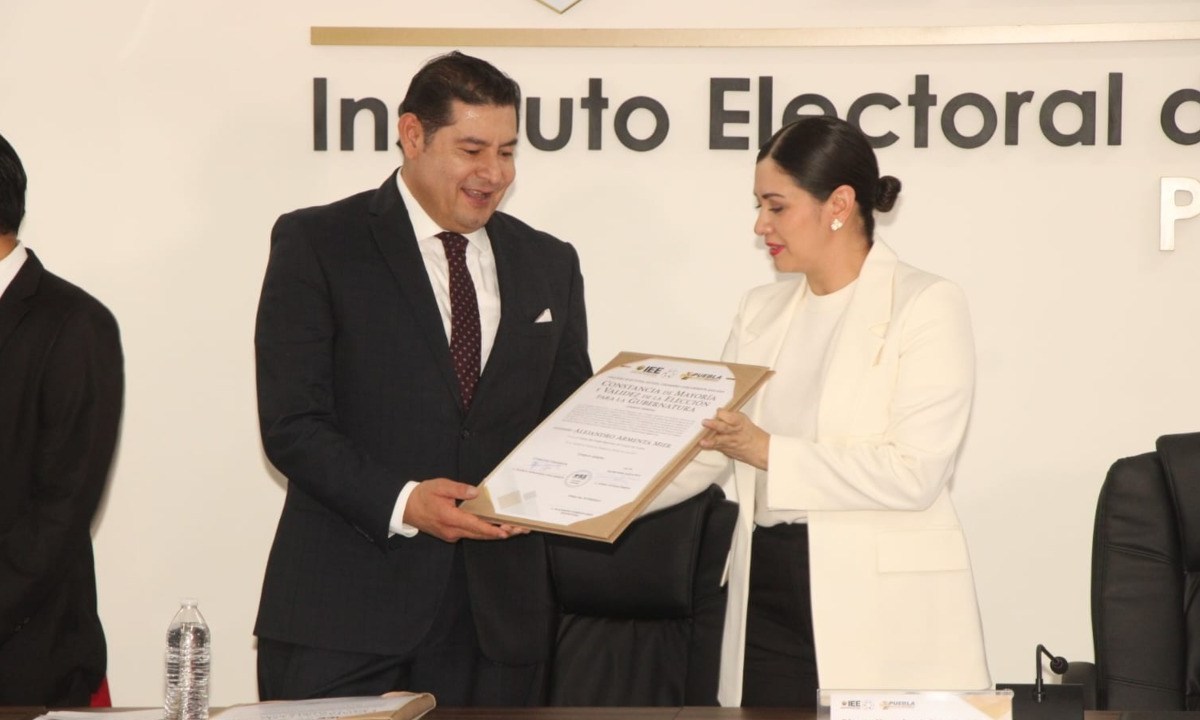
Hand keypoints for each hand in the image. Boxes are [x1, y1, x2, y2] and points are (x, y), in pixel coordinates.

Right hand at [403, 478, 529, 542]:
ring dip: (494, 534)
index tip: (506, 532)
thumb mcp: (440, 486)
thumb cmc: (423, 495)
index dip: (492, 530)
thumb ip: (458, 489)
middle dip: (500, 533)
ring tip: (513, 530)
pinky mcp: (450, 535)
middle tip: (519, 530)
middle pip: (480, 534)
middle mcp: (452, 531)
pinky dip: (483, 532)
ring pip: (476, 536)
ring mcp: (451, 535)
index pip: (475, 526)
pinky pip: (470, 534)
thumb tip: (476, 492)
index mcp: (450, 518)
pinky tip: (495, 527)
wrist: (405, 508)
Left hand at [698, 409, 769, 469]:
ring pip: (719, 441)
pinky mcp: (726, 450)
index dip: (723, 413)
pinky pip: (717, 448)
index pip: (732, 417)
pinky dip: (709, 446)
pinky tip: (702, 445)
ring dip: (710, 441)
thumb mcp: (742, 419)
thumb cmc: (749, 432)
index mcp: (739, 422)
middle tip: (705, 422)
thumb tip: (717, 411)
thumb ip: (730, 415)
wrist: (758, 449)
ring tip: (702, 441)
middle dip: (714, 425)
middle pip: (724, 428)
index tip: (717, 410)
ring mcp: (730, 443)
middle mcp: (734, 432)